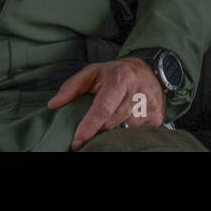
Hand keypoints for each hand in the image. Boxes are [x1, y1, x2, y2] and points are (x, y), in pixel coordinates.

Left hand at [48, 57, 165, 149]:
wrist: (151, 70)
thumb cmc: (117, 73)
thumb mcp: (93, 72)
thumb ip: (72, 87)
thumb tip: (53, 104)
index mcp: (121, 79)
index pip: (103, 108)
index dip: (89, 126)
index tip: (77, 140)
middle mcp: (137, 93)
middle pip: (111, 123)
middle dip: (97, 129)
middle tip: (89, 130)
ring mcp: (149, 107)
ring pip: (123, 130)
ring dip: (112, 130)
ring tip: (110, 119)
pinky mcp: (157, 118)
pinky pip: (135, 133)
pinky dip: (126, 130)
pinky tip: (125, 121)